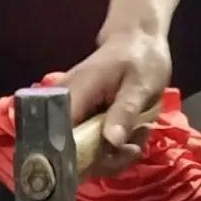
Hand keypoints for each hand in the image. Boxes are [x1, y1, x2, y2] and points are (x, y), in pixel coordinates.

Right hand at [61, 28, 171, 175]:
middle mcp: (64, 106)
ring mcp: (72, 114)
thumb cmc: (140, 58)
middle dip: (104, 159)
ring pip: (82, 153)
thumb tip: (111, 142)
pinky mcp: (82, 120)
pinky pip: (91, 146)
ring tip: (138, 134)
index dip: (78, 158)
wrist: (137, 40)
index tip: (109, 159)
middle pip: (70, 151)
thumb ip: (124, 112)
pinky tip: (131, 134)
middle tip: (133, 147)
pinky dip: (113, 147)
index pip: (59, 136)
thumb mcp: (140, 84)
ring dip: (113, 154)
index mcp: (74, 94)